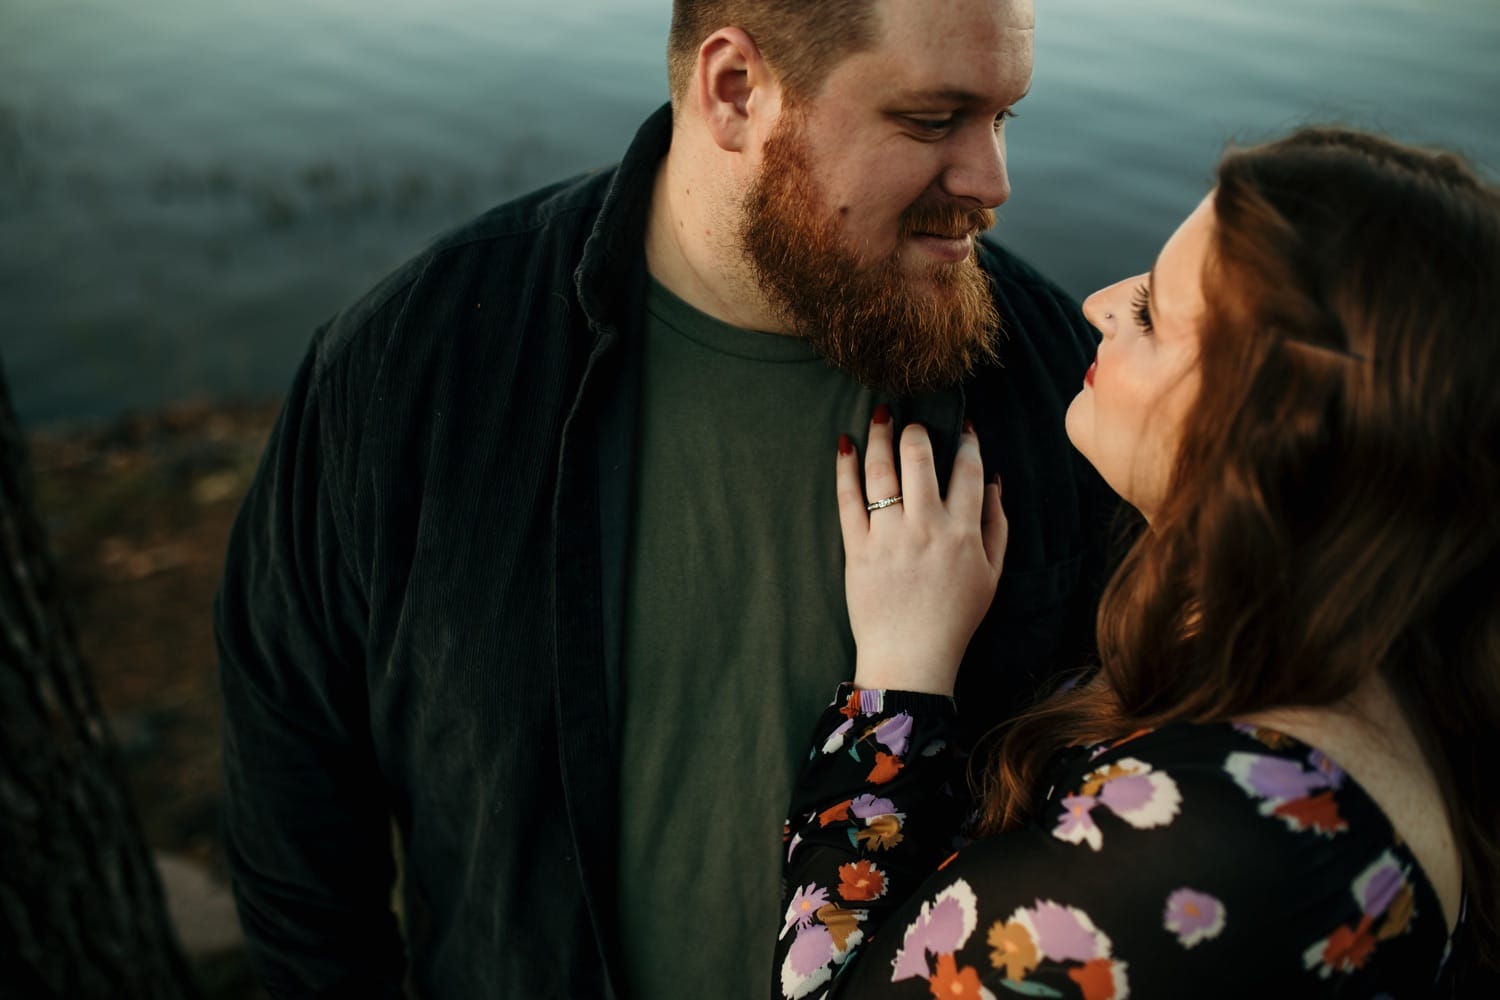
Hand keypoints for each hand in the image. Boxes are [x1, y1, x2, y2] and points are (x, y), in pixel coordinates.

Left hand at [837, 413, 1007, 695]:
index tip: (964, 425)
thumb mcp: (992, 574)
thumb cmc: (955, 618)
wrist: (911, 658)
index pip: (967, 471)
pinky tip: (845, 445)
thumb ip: (997, 525)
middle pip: (920, 461)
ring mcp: (888, 537)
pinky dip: (846, 468)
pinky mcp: (857, 549)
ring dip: (880, 436)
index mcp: (962, 533)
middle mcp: (925, 528)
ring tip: (880, 415)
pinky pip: (848, 499)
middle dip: (917, 432)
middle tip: (912, 421)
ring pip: (882, 472)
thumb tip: (994, 481)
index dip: (967, 442)